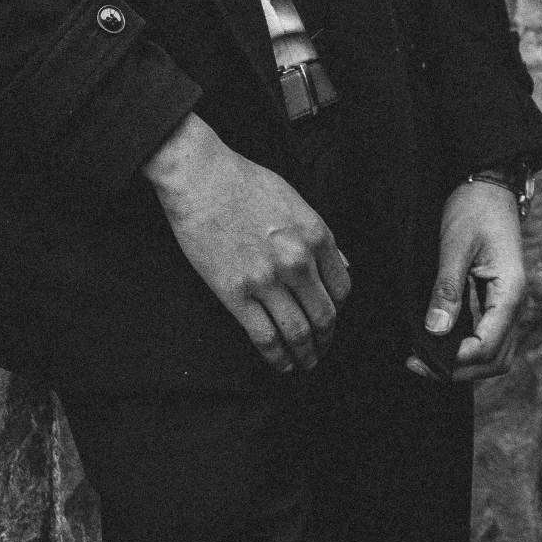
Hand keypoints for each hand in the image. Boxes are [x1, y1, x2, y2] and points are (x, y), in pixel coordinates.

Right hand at [143, 112, 350, 374]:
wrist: (200, 178)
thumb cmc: (244, 182)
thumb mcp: (295, 200)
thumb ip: (319, 236)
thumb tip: (341, 266)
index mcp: (315, 235)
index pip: (341, 289)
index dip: (337, 309)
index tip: (329, 316)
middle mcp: (298, 261)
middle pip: (324, 316)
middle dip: (326, 339)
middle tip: (321, 348)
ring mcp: (267, 279)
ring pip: (299, 333)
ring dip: (306, 355)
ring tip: (304, 362)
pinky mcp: (236, 294)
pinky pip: (265, 337)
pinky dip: (278, 358)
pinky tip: (281, 363)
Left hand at [409, 180, 525, 384]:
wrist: (490, 186)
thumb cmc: (473, 209)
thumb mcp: (455, 245)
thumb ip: (448, 288)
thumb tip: (436, 331)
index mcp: (511, 292)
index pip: (488, 347)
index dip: (456, 361)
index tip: (421, 360)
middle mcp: (516, 304)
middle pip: (496, 360)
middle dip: (460, 371)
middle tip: (419, 366)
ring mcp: (509, 304)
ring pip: (496, 353)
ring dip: (465, 364)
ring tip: (426, 359)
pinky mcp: (498, 300)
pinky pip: (489, 337)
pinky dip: (467, 349)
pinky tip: (441, 343)